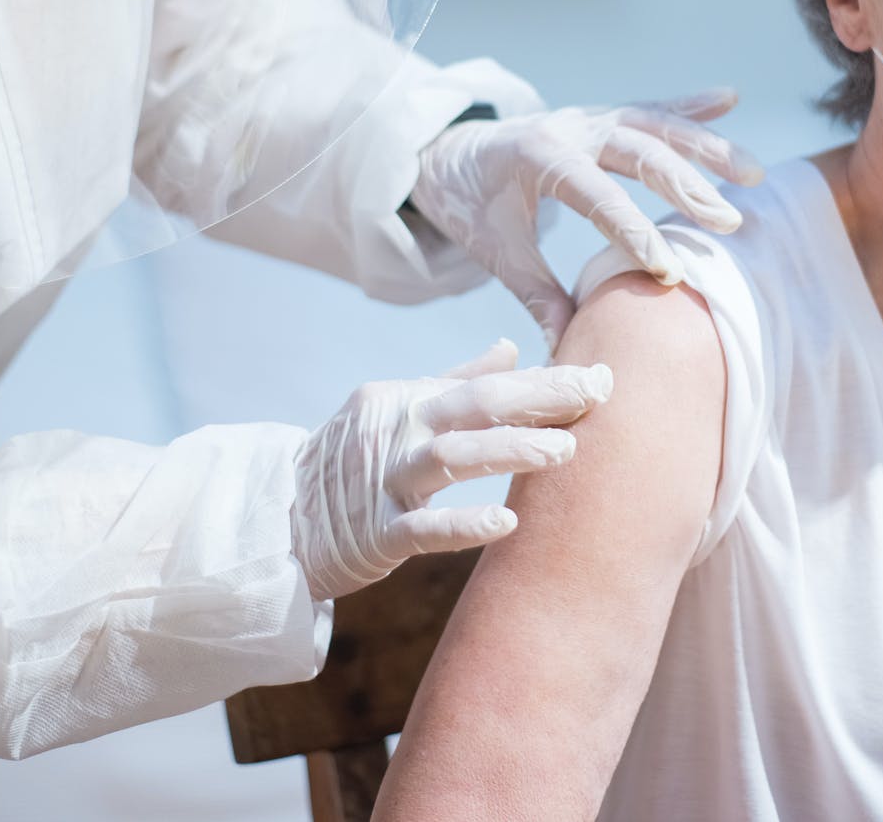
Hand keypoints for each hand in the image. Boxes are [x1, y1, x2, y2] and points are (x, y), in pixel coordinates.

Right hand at [293, 339, 610, 600]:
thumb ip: (455, 381)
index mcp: (409, 400)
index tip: (601, 377)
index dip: (545, 382)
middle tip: (597, 396)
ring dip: (508, 450)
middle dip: (539, 399)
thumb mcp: (399, 410)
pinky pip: (421, 528)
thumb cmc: (353, 460)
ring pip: (449, 459)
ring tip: (566, 452)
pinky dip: (463, 524)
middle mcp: (397, 432)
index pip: (487, 385)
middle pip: (475, 407)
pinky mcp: (373, 533)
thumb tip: (512, 348)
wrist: (281, 517)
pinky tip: (507, 522)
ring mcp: (382, 482)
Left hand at [409, 89, 763, 349]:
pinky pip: (651, 109)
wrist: (445, 152)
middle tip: (727, 222)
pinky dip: (690, 107)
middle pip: (636, 150)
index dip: (632, 232)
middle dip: (685, 185)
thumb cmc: (469, 204)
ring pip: (654, 125)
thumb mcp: (493, 250)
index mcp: (535, 157)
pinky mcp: (601, 117)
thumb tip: (569, 346)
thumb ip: (535, 294)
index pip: (593, 195)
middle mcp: (569, 127)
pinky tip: (730, 98)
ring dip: (705, 148)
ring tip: (751, 174)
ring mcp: (588, 117)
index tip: (668, 271)